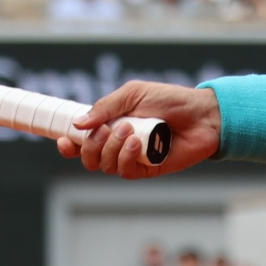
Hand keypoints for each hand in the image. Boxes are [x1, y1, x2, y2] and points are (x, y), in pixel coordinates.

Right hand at [58, 79, 219, 176]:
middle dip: (90, 146)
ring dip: (111, 149)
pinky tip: (137, 144)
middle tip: (107, 130)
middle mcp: (118, 144)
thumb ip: (105, 107)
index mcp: (110, 125)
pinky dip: (125, 158)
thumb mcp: (134, 94)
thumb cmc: (170, 100)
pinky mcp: (147, 169)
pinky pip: (125, 172)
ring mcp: (132, 158)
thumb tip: (77, 124)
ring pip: (104, 165)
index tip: (63, 139)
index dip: (68, 144)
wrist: (202, 115)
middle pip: (87, 158)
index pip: (81, 141)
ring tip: (129, 131)